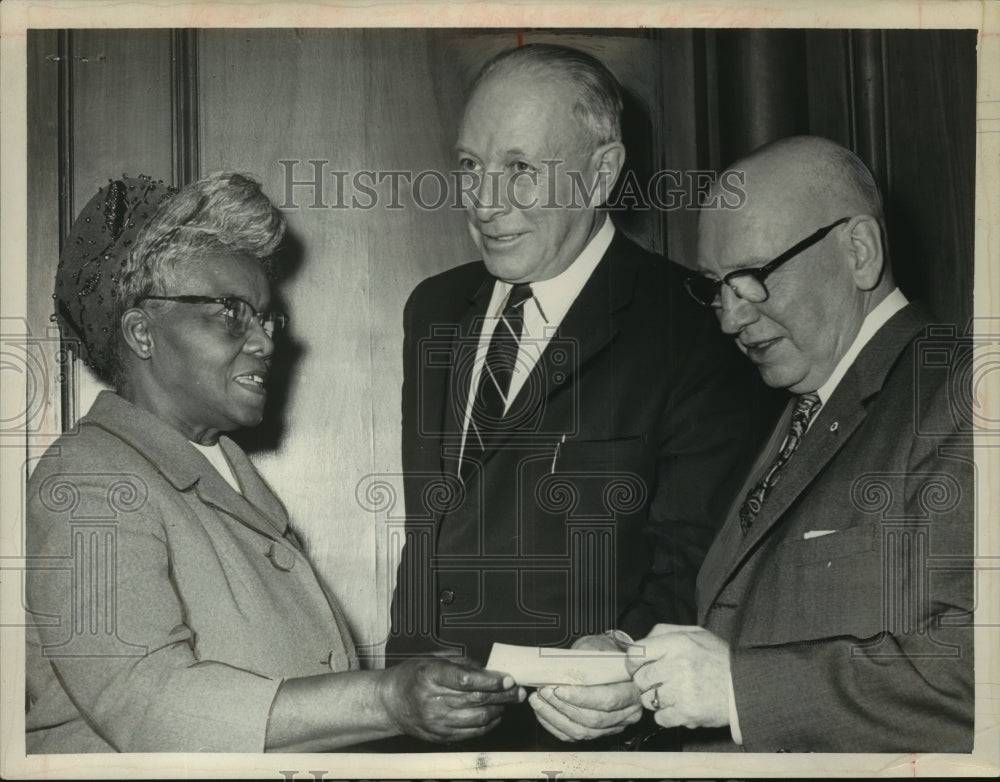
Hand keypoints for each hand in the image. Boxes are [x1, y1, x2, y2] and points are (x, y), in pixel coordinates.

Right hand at [377, 657, 524, 742]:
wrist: (390, 703)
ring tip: (508, 702)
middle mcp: (433, 701)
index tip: (508, 679)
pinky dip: (488, 725)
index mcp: (431, 676)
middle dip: (503, 696)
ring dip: (498, 710)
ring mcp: (437, 722)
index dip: (490, 680)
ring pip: (478, 718)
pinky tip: (494, 716)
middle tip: (518, 691)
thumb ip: (461, 663)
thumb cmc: (412, 677)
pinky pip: (471, 733)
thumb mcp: (432, 660)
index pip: (465, 680)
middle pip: (476, 700)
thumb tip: (489, 669)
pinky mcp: (440, 736)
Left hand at [528, 633, 640, 741]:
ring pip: (582, 731)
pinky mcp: (598, 732)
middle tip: (545, 691)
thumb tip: (560, 669)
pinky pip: (574, 736)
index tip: (559, 689)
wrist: (609, 661)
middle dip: (564, 707)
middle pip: (593, 719)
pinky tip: (543, 711)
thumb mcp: (596, 647)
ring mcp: (613, 726)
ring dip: (555, 717)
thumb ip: (583, 659)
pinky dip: (555, 725)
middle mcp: (627, 713)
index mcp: (632, 690)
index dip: (582, 697)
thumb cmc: (605, 652)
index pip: (608, 700)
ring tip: (539, 700)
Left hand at [625, 624, 730, 729]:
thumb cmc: (720, 659)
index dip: (633, 662)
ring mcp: (682, 691)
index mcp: (678, 643)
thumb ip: (665, 632)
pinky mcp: (688, 713)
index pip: (637, 652)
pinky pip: (660, 718)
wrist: (747, 686)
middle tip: (658, 681)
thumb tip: (641, 642)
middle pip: (639, 678)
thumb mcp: (696, 634)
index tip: (637, 666)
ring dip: (655, 699)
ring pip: (647, 700)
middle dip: (645, 682)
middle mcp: (678, 665)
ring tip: (671, 694)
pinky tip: (679, 706)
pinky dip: (666, 715)